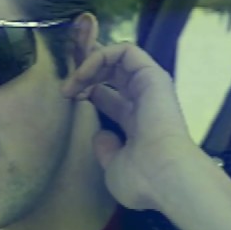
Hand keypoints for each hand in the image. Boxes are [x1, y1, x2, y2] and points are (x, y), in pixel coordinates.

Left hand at [61, 42, 200, 210]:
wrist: (165, 177)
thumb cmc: (141, 179)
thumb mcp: (114, 167)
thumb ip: (106, 149)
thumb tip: (100, 135)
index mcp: (135, 122)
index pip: (107, 95)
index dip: (85, 90)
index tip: (66, 98)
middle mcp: (143, 100)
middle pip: (111, 71)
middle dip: (84, 70)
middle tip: (65, 85)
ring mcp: (149, 85)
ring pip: (117, 57)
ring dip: (88, 63)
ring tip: (71, 83)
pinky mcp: (152, 74)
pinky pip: (125, 50)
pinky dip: (100, 57)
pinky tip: (84, 75)